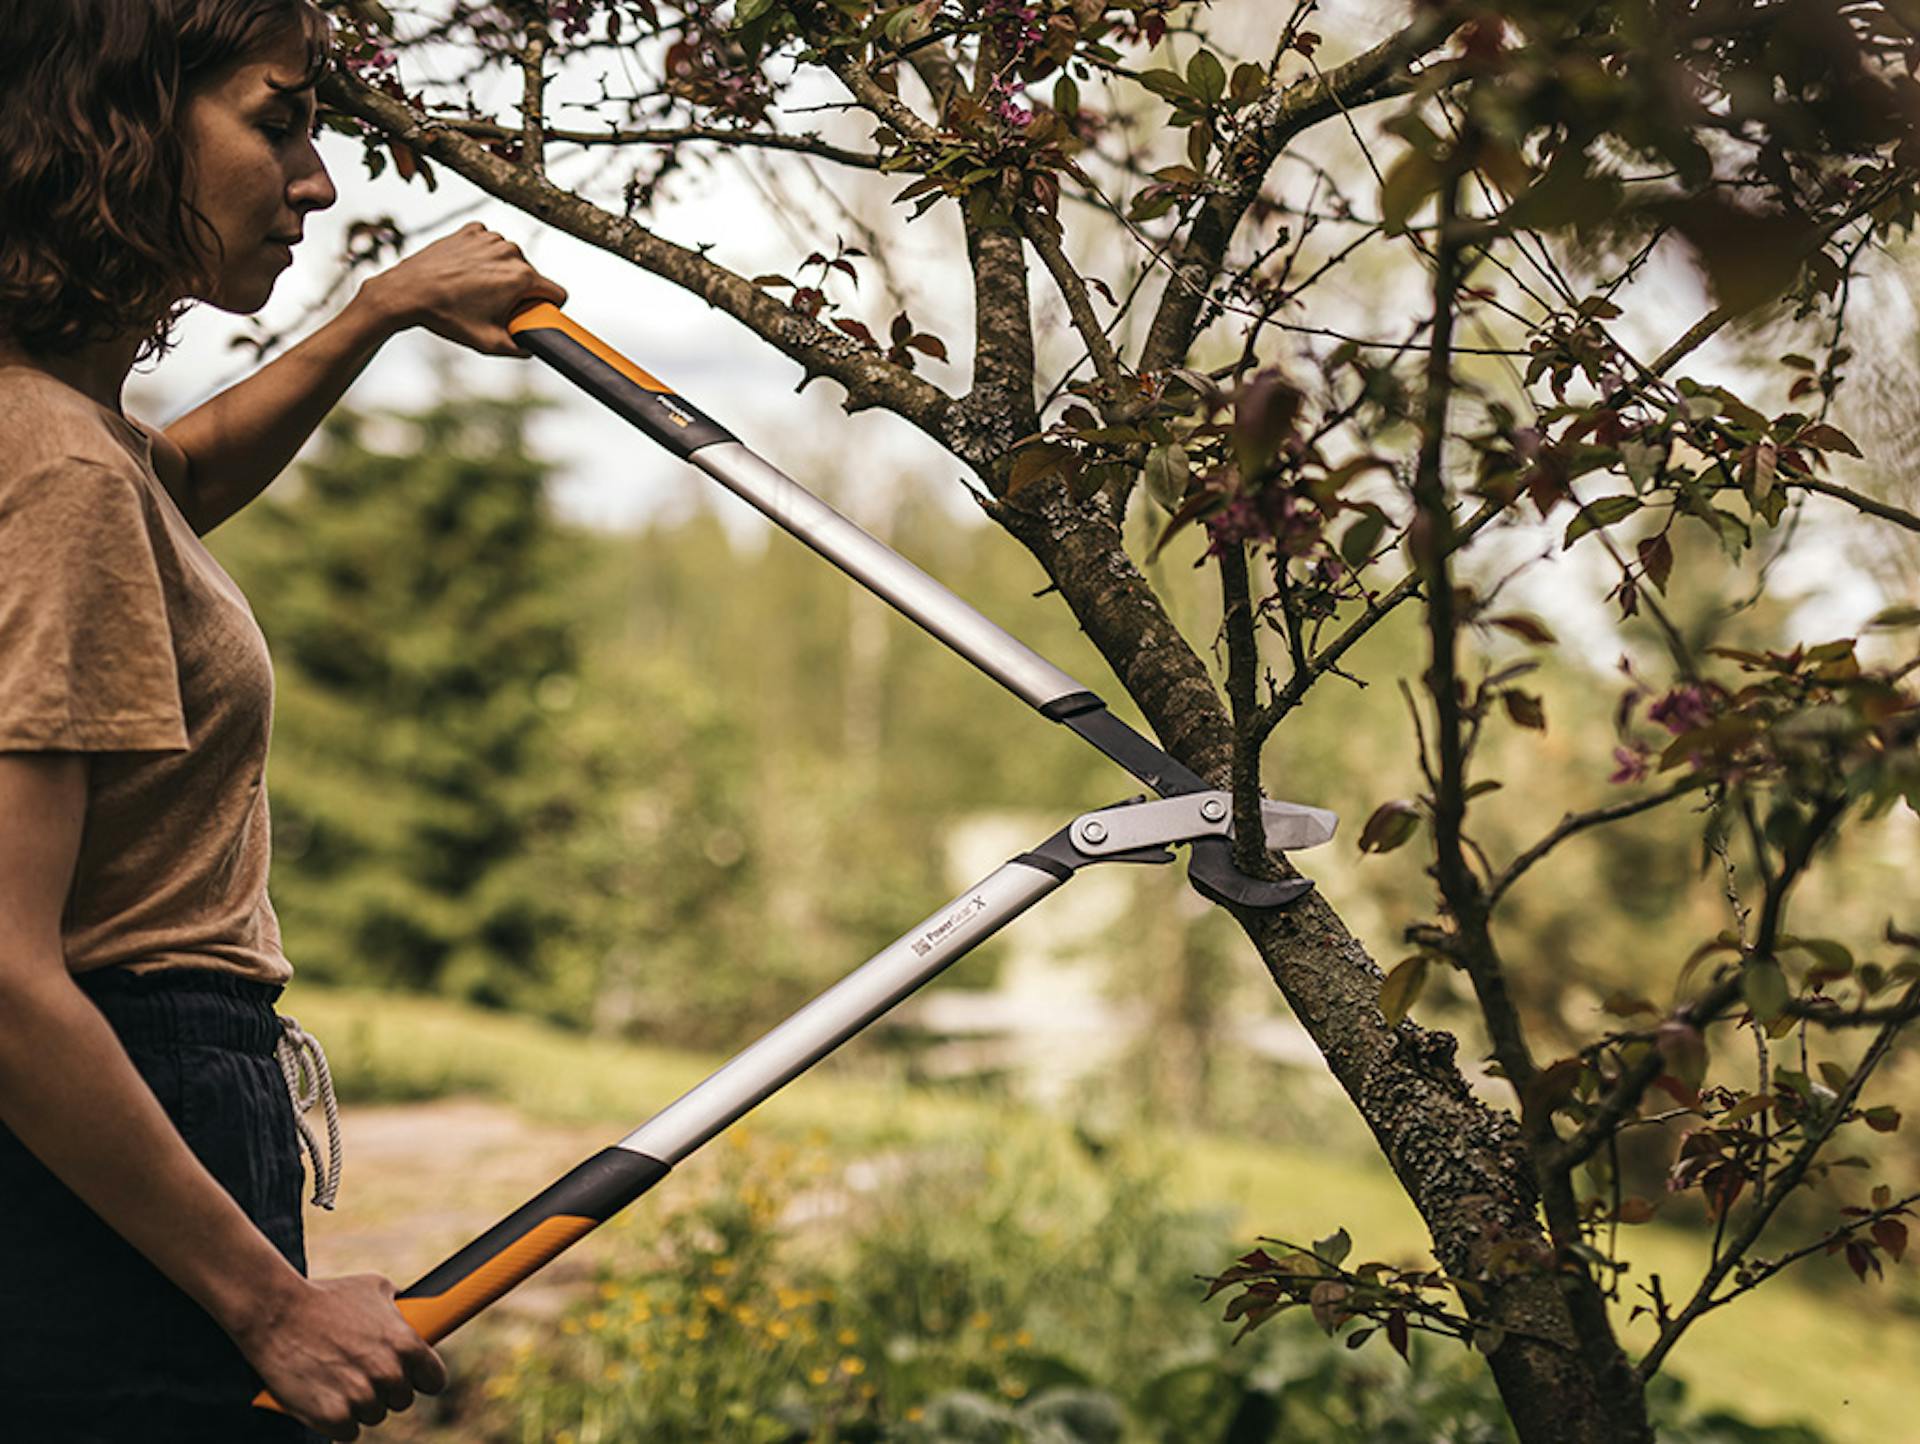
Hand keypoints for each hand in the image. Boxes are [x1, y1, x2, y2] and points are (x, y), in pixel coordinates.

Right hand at [234, 1273, 447, 1440]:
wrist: (275, 1311)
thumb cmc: (325, 1295)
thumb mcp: (374, 1289)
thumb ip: (401, 1308)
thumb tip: (417, 1313)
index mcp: (407, 1344)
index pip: (435, 1380)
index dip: (422, 1378)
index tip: (411, 1377)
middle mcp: (389, 1374)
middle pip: (402, 1400)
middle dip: (386, 1389)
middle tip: (361, 1371)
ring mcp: (361, 1398)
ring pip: (374, 1416)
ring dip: (359, 1404)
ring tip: (336, 1377)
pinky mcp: (332, 1417)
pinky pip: (347, 1432)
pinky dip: (336, 1420)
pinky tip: (323, 1396)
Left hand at [362, 222, 566, 356]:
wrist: (408, 291)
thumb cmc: (446, 317)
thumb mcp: (488, 343)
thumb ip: (519, 348)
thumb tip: (532, 348)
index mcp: (521, 277)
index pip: (557, 293)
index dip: (549, 308)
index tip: (532, 314)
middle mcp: (510, 252)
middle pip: (532, 276)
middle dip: (519, 291)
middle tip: (494, 307)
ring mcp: (489, 238)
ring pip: (510, 259)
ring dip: (501, 272)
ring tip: (476, 289)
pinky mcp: (471, 231)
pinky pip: (490, 244)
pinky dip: (483, 256)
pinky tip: (467, 270)